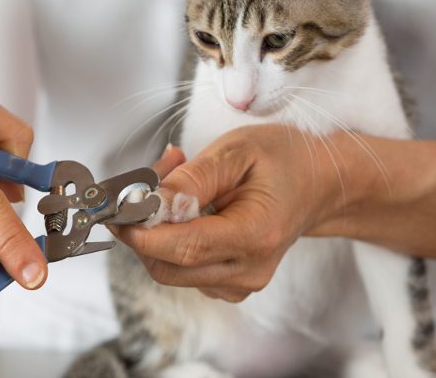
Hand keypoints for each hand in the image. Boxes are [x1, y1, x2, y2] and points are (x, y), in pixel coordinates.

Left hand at [114, 125, 356, 301]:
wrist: (318, 183)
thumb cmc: (284, 160)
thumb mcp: (238, 150)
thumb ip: (193, 179)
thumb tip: (150, 203)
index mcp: (255, 236)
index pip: (183, 247)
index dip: (141, 231)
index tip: (116, 207)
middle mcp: (248, 270)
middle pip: (168, 266)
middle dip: (142, 228)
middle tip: (144, 183)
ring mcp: (239, 284)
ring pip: (170, 269)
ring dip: (156, 231)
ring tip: (175, 184)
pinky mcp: (229, 285)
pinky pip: (183, 269)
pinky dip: (171, 240)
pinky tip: (187, 207)